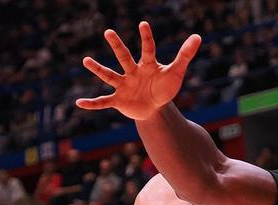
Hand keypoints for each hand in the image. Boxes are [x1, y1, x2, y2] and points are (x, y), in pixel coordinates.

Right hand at [76, 22, 201, 119]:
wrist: (154, 108)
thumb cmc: (164, 88)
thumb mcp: (176, 72)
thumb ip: (185, 55)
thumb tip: (198, 36)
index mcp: (147, 65)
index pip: (148, 49)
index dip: (147, 38)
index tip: (143, 24)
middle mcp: (133, 72)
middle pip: (124, 57)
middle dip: (117, 46)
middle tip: (108, 32)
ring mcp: (124, 85)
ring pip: (110, 76)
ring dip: (98, 69)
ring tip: (86, 60)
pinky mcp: (119, 100)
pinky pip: (103, 102)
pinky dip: (92, 104)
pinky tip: (79, 103)